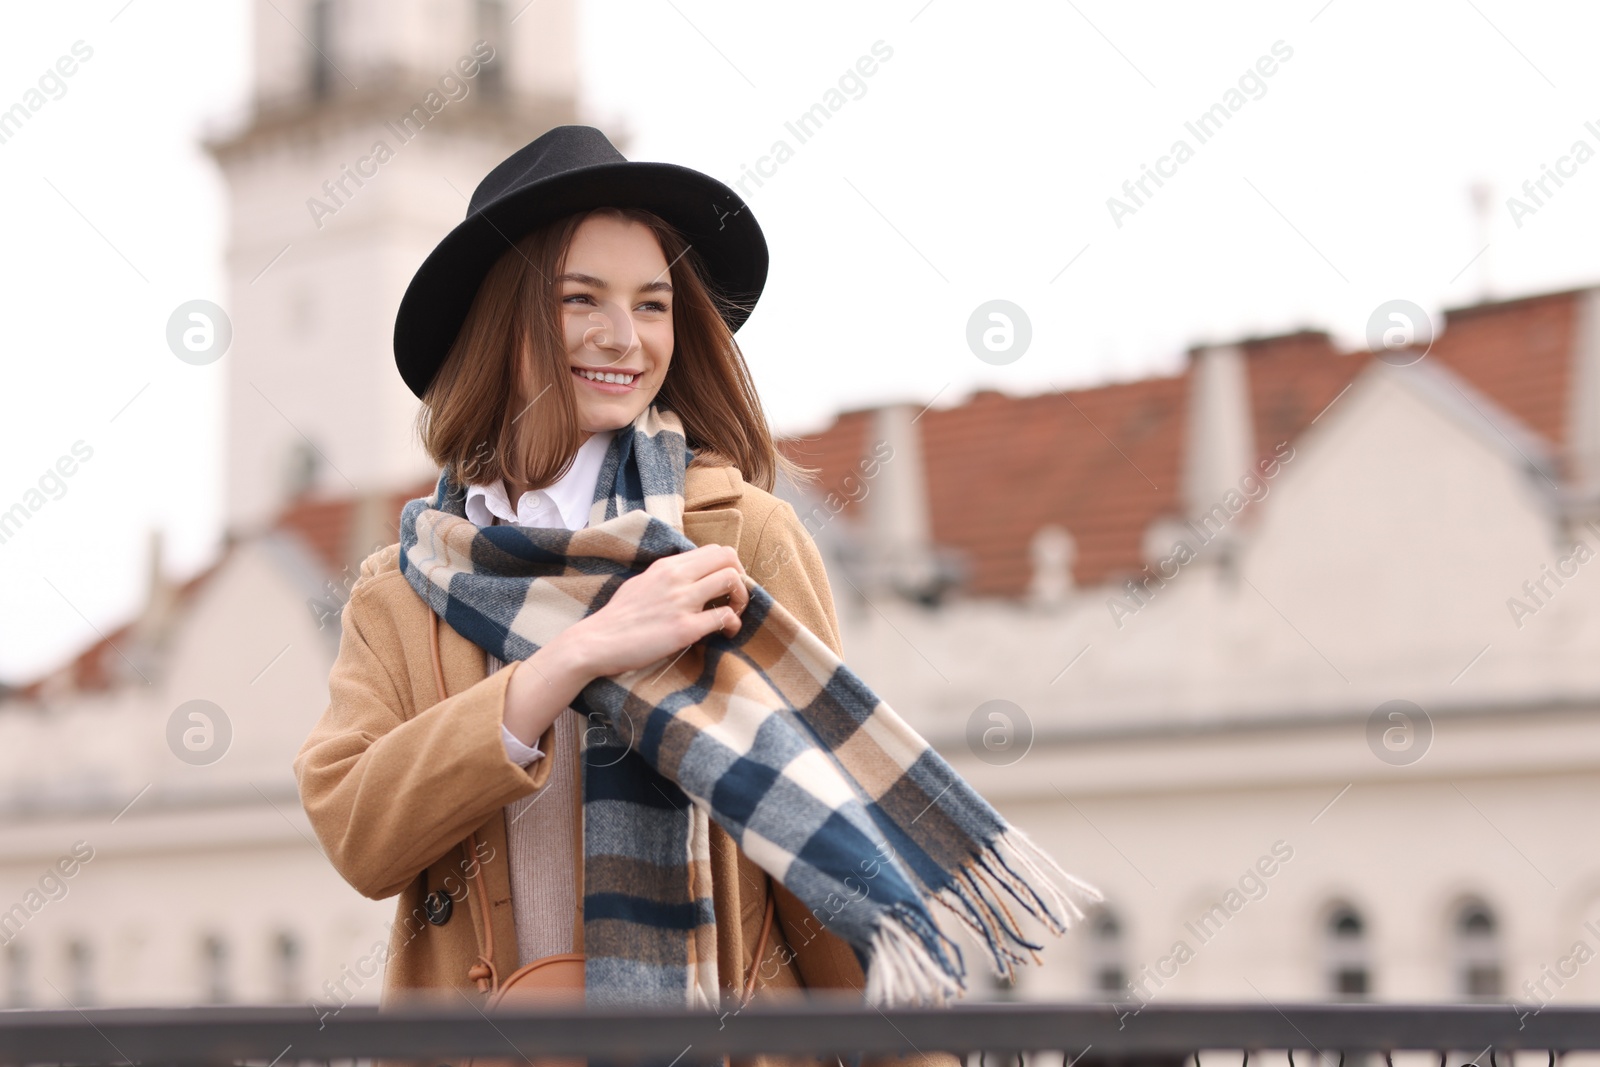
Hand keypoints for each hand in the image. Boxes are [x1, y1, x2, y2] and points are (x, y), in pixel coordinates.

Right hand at [552, 544, 748, 677]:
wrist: (596, 642)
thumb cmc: (618, 618)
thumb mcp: (641, 583)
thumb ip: (666, 577)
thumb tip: (688, 577)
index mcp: (666, 566)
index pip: (714, 550)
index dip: (729, 565)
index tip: (725, 585)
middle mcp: (676, 577)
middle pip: (729, 558)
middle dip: (741, 577)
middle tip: (735, 597)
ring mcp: (681, 601)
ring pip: (731, 581)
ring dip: (741, 598)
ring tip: (734, 614)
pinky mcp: (684, 628)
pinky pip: (724, 617)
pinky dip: (733, 624)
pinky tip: (726, 632)